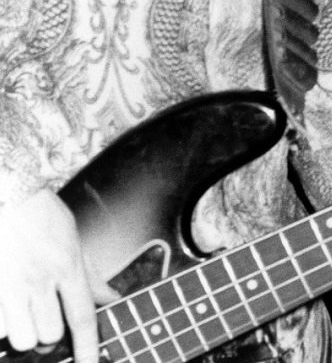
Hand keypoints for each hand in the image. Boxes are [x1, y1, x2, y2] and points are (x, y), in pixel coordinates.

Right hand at [0, 190, 116, 362]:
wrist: (9, 193)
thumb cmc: (41, 216)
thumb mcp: (74, 240)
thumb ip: (90, 275)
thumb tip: (111, 299)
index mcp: (67, 267)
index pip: (83, 316)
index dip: (88, 347)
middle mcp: (41, 279)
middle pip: (50, 334)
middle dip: (50, 335)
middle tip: (44, 319)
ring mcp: (11, 285)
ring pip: (22, 337)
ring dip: (23, 333)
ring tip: (23, 315)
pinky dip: (2, 325)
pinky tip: (6, 309)